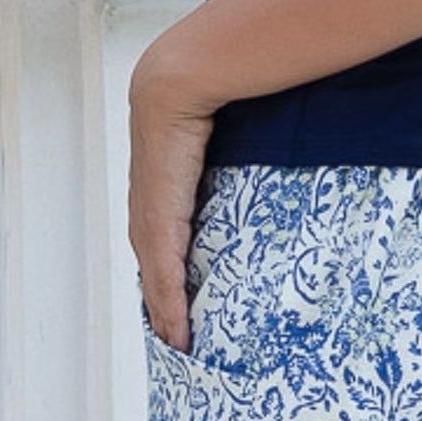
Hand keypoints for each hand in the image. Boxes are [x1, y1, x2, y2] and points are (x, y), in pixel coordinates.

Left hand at [128, 42, 215, 354]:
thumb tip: (273, 124)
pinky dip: (170, 308)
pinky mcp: (158, 222)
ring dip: (166, 313)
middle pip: (153, 266)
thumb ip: (241, 134)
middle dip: (163, 300)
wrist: (177, 78)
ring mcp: (149, 214)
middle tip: (179, 332)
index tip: (179, 296)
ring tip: (181, 341)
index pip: (159, 236)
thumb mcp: (223, 122)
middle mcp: (148, 203)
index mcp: (159, 181)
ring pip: (155, 279)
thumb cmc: (205, 90)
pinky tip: (179, 334)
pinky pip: (164, 276)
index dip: (166, 269)